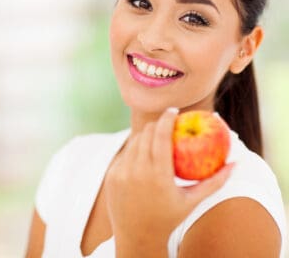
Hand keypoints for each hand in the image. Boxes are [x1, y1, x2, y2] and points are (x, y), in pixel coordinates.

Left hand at [105, 108, 234, 250]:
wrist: (137, 237)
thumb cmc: (168, 218)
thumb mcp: (192, 201)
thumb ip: (214, 182)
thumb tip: (234, 163)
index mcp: (158, 176)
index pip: (161, 135)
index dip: (167, 118)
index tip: (173, 110)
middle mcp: (137, 171)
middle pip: (146, 133)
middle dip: (157, 124)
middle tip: (166, 122)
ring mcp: (121, 173)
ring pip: (134, 141)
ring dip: (146, 134)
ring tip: (156, 136)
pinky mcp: (112, 175)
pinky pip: (125, 153)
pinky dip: (135, 149)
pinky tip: (144, 155)